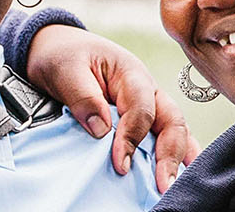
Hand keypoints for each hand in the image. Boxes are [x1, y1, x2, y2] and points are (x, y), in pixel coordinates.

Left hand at [24, 25, 200, 191]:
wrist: (55, 48)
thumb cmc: (63, 56)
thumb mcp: (66, 70)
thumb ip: (83, 97)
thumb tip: (101, 129)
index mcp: (131, 73)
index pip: (141, 109)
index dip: (132, 137)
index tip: (120, 164)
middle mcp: (147, 89)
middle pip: (171, 121)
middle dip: (169, 154)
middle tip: (163, 185)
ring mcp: (148, 103)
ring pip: (175, 129)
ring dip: (179, 157)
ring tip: (177, 185)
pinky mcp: (142, 118)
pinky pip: (164, 135)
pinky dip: (176, 154)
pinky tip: (179, 175)